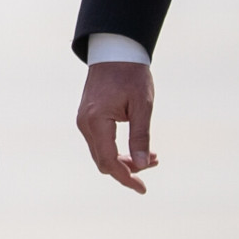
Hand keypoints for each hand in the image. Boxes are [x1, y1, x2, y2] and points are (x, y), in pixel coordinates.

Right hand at [77, 61, 159, 192]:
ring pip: (101, 154)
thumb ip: (141, 136)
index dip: (126, 178)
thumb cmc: (131, 74)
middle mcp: (85, 124)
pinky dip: (117, 149)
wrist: (114, 50)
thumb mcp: (142, 106)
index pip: (109, 161)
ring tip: (151, 155)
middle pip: (103, 162)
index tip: (143, 189)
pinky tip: (136, 147)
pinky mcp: (88, 119)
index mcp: (97, 121)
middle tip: (155, 162)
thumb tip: (143, 165)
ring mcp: (84, 122)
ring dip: (124, 159)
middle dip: (128, 169)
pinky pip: (100, 143)